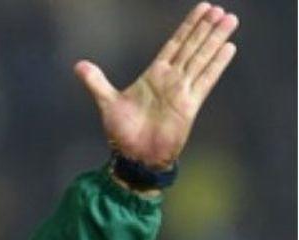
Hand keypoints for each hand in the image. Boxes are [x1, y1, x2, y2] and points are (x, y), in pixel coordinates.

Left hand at [74, 3, 237, 168]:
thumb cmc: (122, 133)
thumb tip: (78, 65)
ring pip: (202, 58)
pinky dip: (216, 64)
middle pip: (192, 47)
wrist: (134, 156)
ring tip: (230, 20)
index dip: (188, 26)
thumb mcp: (107, 102)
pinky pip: (206, 80)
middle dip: (206, 28)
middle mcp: (171, 80)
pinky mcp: (189, 105)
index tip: (203, 8)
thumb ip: (96, 82)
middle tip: (221, 9)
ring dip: (216, 39)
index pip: (175, 44)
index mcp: (154, 75)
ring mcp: (181, 91)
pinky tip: (229, 48)